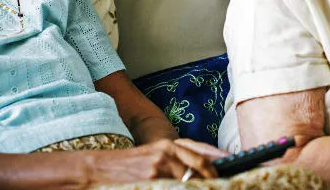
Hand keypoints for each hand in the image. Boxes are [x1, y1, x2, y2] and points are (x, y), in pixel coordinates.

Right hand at [91, 138, 219, 181]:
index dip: (218, 159)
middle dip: (211, 177)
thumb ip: (176, 160)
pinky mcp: (150, 179)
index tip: (232, 165)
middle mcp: (165, 152)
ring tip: (204, 186)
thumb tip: (203, 167)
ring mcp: (158, 167)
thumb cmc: (127, 166)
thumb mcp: (153, 156)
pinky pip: (173, 185)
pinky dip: (181, 187)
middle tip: (219, 183)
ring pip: (188, 178)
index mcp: (167, 144)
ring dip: (196, 184)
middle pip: (200, 165)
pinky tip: (177, 187)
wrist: (97, 169)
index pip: (201, 151)